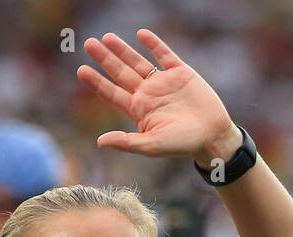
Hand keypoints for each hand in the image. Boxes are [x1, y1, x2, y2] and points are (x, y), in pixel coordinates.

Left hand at [78, 30, 240, 167]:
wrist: (212, 135)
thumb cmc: (182, 145)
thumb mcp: (152, 146)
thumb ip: (127, 142)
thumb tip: (100, 142)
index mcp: (138, 110)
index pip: (112, 93)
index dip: (97, 82)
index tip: (81, 70)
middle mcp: (147, 94)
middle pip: (121, 73)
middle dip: (105, 59)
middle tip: (89, 44)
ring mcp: (163, 82)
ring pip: (138, 62)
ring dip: (123, 49)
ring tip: (107, 37)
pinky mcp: (181, 73)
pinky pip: (164, 55)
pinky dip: (153, 44)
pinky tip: (141, 34)